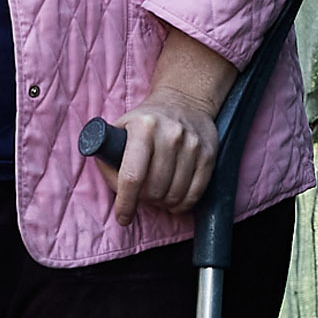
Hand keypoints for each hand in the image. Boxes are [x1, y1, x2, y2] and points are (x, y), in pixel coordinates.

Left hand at [97, 26, 237, 225]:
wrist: (184, 100)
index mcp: (143, 127)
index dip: (125, 203)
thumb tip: (116, 193)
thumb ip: (109, 160)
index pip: (132, 176)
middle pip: (154, 189)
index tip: (123, 217)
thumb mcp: (119, 130)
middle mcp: (171, 134)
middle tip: (142, 195)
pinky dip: (182, 203)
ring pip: (174, 195)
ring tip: (157, 194)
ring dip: (163, 203)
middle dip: (145, 200)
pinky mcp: (208, 153)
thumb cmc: (144, 123)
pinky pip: (195, 193)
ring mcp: (193, 143)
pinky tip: (173, 198)